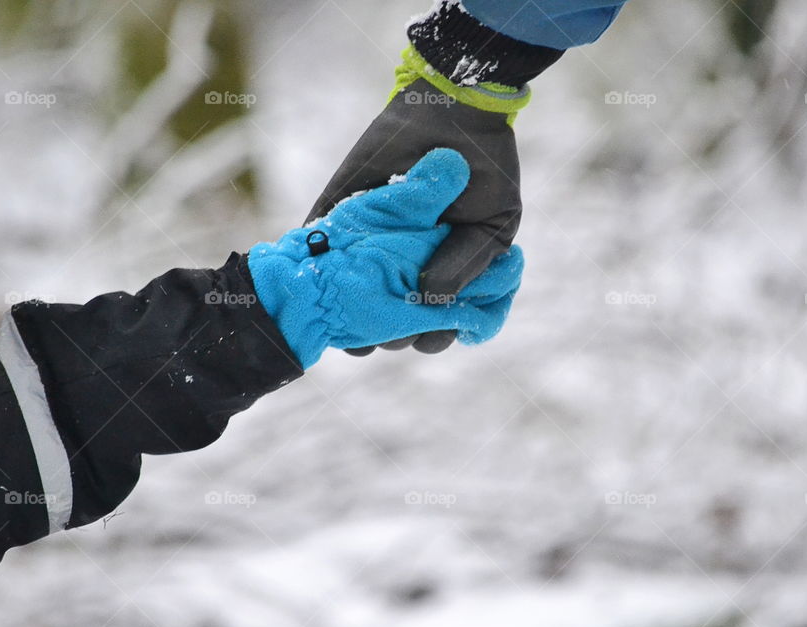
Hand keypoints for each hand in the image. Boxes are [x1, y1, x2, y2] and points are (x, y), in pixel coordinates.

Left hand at [305, 46, 528, 354]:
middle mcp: (405, 268)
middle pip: (389, 323)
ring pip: (348, 297)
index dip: (428, 336)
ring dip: (344, 313)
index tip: (423, 335)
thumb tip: (430, 299)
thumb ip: (466, 266)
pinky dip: (314, 263)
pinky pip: (319, 245)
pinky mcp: (341, 216)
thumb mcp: (492, 226)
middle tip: (382, 328)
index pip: (434, 328)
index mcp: (446, 277)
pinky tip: (319, 276)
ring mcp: (371, 245)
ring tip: (346, 314)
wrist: (453, 110)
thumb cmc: (482, 173)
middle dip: (385, 332)